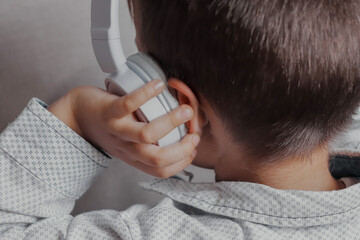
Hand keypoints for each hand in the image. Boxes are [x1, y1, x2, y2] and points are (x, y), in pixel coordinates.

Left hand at [68, 80, 199, 177]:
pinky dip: (147, 94)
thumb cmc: (109, 126)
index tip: (193, 147)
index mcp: (134, 157)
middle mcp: (126, 148)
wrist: (77, 116)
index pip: (162, 171)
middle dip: (182, 148)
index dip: (182, 162)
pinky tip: (160, 85)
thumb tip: (182, 129)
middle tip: (195, 134)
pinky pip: (128, 104)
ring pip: (146, 135)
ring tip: (187, 110)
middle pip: (157, 159)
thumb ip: (151, 140)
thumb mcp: (129, 141)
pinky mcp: (109, 111)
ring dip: (172, 123)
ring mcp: (117, 130)